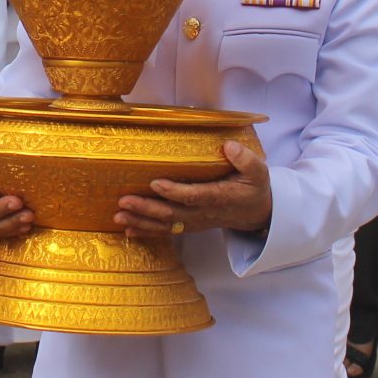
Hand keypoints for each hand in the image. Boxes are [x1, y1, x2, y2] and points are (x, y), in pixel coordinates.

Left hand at [116, 137, 272, 236]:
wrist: (257, 214)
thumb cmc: (254, 188)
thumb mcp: (258, 171)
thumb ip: (245, 159)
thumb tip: (228, 146)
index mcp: (219, 197)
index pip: (193, 196)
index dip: (174, 192)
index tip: (155, 183)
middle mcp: (203, 212)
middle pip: (172, 214)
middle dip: (146, 208)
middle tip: (124, 201)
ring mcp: (195, 222)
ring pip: (165, 225)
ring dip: (141, 221)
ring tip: (119, 216)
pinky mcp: (189, 225)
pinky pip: (166, 231)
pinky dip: (146, 231)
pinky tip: (128, 230)